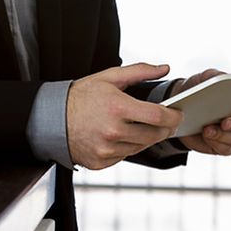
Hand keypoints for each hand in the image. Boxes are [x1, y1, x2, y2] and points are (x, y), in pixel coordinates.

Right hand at [67, 63, 184, 169]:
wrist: (52, 119)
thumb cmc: (82, 96)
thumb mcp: (109, 77)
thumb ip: (140, 71)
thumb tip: (164, 68)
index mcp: (118, 108)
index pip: (158, 117)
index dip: (174, 116)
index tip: (179, 113)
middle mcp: (113, 132)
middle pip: (154, 135)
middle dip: (166, 128)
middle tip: (168, 122)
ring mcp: (107, 150)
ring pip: (142, 147)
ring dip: (148, 138)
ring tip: (145, 126)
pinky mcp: (101, 162)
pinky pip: (126, 156)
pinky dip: (129, 146)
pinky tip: (124, 135)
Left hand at [171, 68, 230, 155]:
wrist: (180, 107)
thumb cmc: (199, 89)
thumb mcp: (205, 78)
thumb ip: (215, 75)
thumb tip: (224, 79)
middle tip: (225, 121)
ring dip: (223, 134)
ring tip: (207, 128)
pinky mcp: (225, 146)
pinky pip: (227, 148)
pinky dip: (216, 142)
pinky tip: (206, 135)